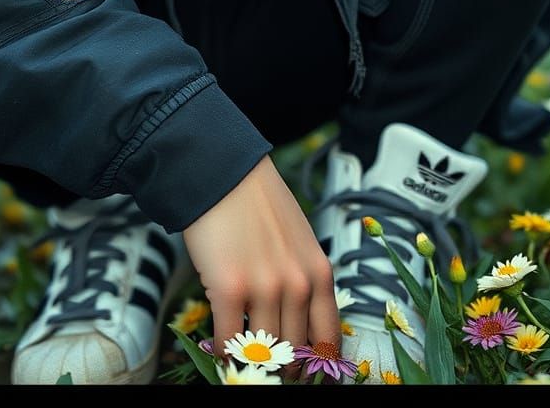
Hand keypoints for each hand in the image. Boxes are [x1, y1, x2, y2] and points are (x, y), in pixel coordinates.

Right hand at [181, 155, 339, 379]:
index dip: (316, 366)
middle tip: (269, 369)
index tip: (305, 375)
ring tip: (244, 362)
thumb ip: (303, 281)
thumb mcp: (299, 242)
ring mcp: (265, 288)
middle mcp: (298, 285)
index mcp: (320, 274)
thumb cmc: (259, 205)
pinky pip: (230, 341)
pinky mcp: (230, 289)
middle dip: (281, 368)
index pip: (328, 340)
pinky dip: (225, 353)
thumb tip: (295, 327)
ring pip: (264, 352)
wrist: (224, 174)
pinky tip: (221, 349)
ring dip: (252, 363)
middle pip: (295, 353)